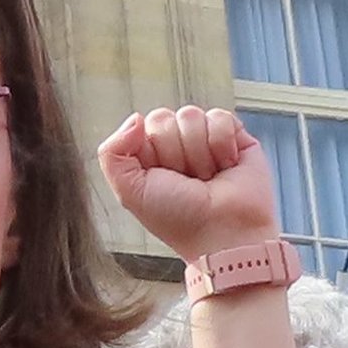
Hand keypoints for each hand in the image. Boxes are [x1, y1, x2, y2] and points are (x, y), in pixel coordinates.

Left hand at [101, 107, 285, 267]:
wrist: (224, 232)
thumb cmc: (179, 219)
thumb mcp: (130, 191)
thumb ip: (112, 153)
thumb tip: (135, 118)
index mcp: (151, 156)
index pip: (142, 126)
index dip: (150, 150)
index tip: (162, 178)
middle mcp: (177, 145)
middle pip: (164, 119)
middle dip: (174, 152)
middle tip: (187, 181)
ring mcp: (206, 139)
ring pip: (191, 116)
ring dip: (198, 153)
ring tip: (207, 178)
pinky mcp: (235, 136)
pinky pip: (220, 117)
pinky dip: (221, 144)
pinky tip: (226, 166)